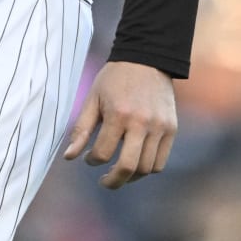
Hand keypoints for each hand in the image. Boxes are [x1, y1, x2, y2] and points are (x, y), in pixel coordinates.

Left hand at [62, 61, 177, 188]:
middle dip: (112, 181)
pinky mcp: (171, 129)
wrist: (147, 59)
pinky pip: (160, 162)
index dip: (91, 160)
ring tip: (119, 173)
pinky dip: (147, 169)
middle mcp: (142, 123)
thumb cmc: (115, 79)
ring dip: (130, 177)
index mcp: (118, 114)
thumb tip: (69, 158)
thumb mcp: (93, 98)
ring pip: (146, 169)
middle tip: (104, 182)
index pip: (102, 153)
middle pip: (127, 167)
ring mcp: (159, 127)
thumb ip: (81, 129)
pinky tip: (135, 163)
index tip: (88, 157)